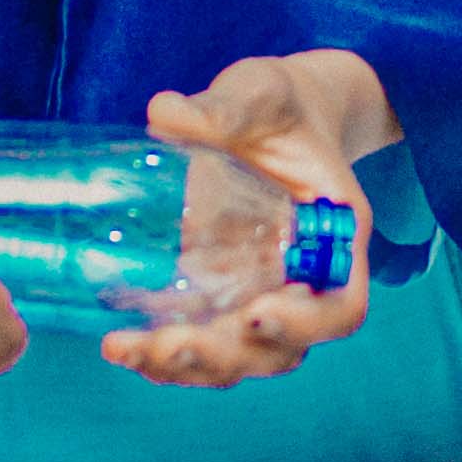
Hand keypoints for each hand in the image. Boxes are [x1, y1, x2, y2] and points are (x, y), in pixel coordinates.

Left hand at [108, 51, 387, 387]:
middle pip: (281, 350)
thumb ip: (226, 105)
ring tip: (127, 349)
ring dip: (186, 368)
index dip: (304, 323)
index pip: (342, 306)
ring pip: (237, 358)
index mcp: (336, 239)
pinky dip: (162, 355)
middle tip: (171, 344)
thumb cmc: (278, 106)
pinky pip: (199, 342)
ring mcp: (259, 296)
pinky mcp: (217, 297)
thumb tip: (164, 114)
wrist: (267, 118)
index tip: (255, 313)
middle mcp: (303, 283)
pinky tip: (120, 345)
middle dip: (224, 356)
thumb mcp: (262, 93)